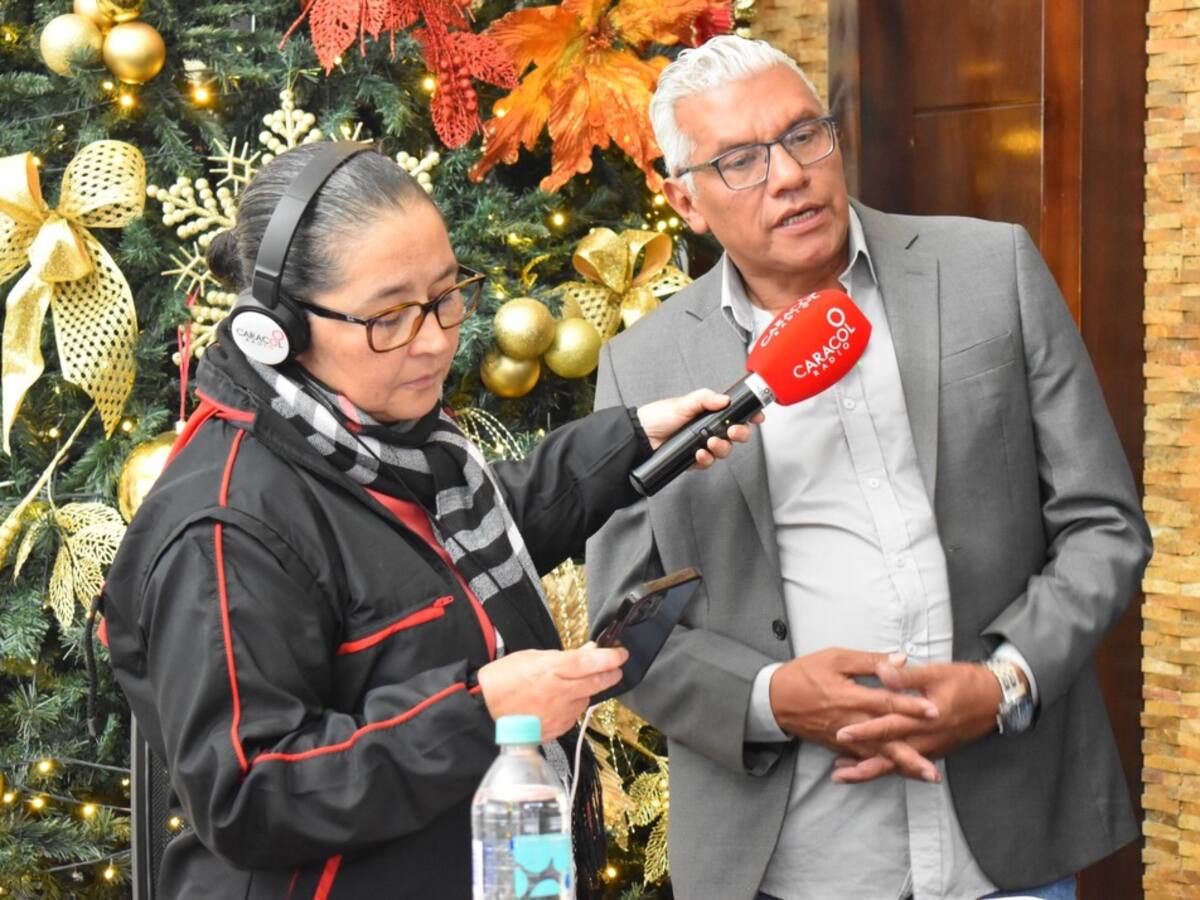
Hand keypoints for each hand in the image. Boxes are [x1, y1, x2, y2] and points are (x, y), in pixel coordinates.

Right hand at [476, 642, 627, 739]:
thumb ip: (561, 657)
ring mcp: (558, 714)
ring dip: (584, 691)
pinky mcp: (555, 729)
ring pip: (584, 700)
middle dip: (610, 675)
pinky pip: (572, 716)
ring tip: (568, 686)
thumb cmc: (502, 680)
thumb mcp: (531, 658)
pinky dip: (570, 707)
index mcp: (550, 670)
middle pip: (596, 683)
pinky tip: (557, 703)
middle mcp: (558, 694)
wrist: (483, 711)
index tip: (621, 654)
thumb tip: (586, 653)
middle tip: (615, 669)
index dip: (609, 658)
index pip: (589, 663)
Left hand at [636, 389, 762, 467]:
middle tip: (734, 432)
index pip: (735, 415)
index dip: (749, 416)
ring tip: (710, 443)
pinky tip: (699, 454)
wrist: (640, 436)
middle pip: (735, 435)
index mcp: (709, 414)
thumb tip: (724, 399)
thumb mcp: (683, 403)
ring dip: (722, 448)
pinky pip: (707, 463)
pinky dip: (706, 459)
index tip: (757, 417)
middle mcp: (709, 430)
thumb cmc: (658, 416)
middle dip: (740, 434)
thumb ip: (704, 399)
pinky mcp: (693, 459)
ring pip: (724, 450)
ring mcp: (702, 445)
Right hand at [768, 649, 939, 780]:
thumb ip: (869, 660)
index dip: (911, 707)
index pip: (886, 703)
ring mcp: (844, 738)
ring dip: (902, 767)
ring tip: (926, 776)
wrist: (774, 699)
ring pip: (878, 755)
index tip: (935, 712)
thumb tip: (901, 659)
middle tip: (935, 770)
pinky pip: (863, 760)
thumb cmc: (805, 674)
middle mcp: (850, 722)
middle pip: (886, 740)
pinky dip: (881, 769)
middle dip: (911, 755)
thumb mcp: (835, 658)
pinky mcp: (838, 746)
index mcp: (851, 697)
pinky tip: (899, 775)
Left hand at [830, 660, 1003, 783]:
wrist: (996, 699)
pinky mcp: (937, 751)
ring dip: (873, 771)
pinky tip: (873, 767)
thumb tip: (882, 670)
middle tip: (837, 774)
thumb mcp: (935, 673)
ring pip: (900, 766)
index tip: (841, 734)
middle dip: (864, 766)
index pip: (889, 726)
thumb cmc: (964, 681)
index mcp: (925, 718)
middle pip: (892, 758)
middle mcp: (928, 738)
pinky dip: (890, 769)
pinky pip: (910, 765)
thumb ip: (906, 675)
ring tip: (845, 774)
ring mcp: (933, 748)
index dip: (865, 731)